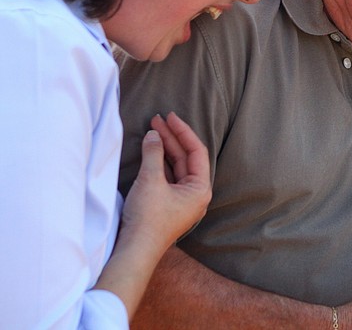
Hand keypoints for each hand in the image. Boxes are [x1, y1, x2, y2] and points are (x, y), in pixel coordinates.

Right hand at [120, 112, 210, 250]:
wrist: (135, 250)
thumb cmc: (148, 218)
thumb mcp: (150, 180)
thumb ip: (153, 154)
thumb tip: (153, 135)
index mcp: (201, 188)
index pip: (196, 151)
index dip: (183, 131)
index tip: (170, 117)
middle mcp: (196, 194)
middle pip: (186, 158)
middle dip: (171, 138)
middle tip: (156, 120)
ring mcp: (183, 200)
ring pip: (176, 167)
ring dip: (164, 149)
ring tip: (152, 131)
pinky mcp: (169, 204)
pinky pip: (168, 177)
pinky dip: (159, 163)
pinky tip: (150, 151)